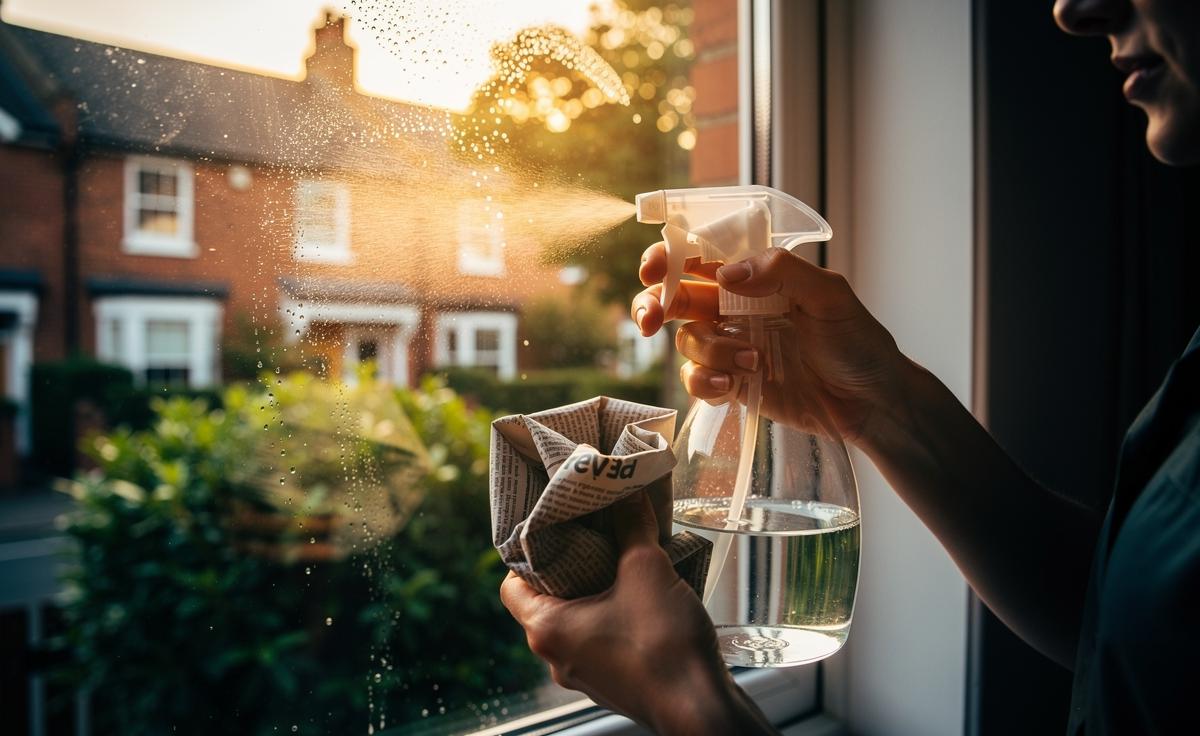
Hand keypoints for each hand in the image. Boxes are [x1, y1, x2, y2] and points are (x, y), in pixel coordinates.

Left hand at [499, 491, 776, 734]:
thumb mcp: (645, 568)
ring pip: (575, 620)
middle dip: (568, 565)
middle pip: (545, 600)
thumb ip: (631, 525)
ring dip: (594, 590)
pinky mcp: (613, 683)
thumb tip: (627, 490)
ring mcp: (584, 674)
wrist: (701, 707)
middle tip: (589, 533)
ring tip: (619, 557)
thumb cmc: (663, 643)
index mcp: (546, 629)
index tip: (552, 528)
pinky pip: (600, 639)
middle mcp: (556, 657)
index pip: (511, 583)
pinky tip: (641, 594)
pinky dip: (612, 614)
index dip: (527, 551)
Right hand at [631, 244, 907, 445]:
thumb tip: (725, 273)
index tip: (653, 271)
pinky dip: (705, 383)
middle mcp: (735, 308)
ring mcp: (731, 347)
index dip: (668, 258)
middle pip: (674, 299)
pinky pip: (696, 381)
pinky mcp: (732, 384)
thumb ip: (781, 272)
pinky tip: (732, 387)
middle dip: (653, 306)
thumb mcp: (829, 295)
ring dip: (710, 351)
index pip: (700, 257)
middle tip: (651, 321)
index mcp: (755, 277)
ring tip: (753, 362)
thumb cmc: (858, 342)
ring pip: (687, 341)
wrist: (871, 402)